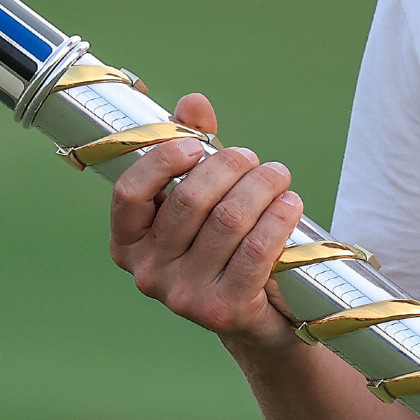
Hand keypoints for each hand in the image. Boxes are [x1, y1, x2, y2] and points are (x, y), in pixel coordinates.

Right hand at [109, 93, 305, 350]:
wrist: (258, 315)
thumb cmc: (224, 243)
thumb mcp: (204, 196)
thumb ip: (193, 147)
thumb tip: (193, 103)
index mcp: (129, 243)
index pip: (130, 195)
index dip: (161, 162)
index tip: (194, 144)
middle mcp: (149, 274)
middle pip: (190, 201)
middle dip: (230, 167)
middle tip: (254, 159)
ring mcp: (184, 297)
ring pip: (228, 221)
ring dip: (262, 187)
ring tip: (278, 175)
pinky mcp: (224, 311)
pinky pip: (256, 252)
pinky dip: (278, 218)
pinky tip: (290, 203)